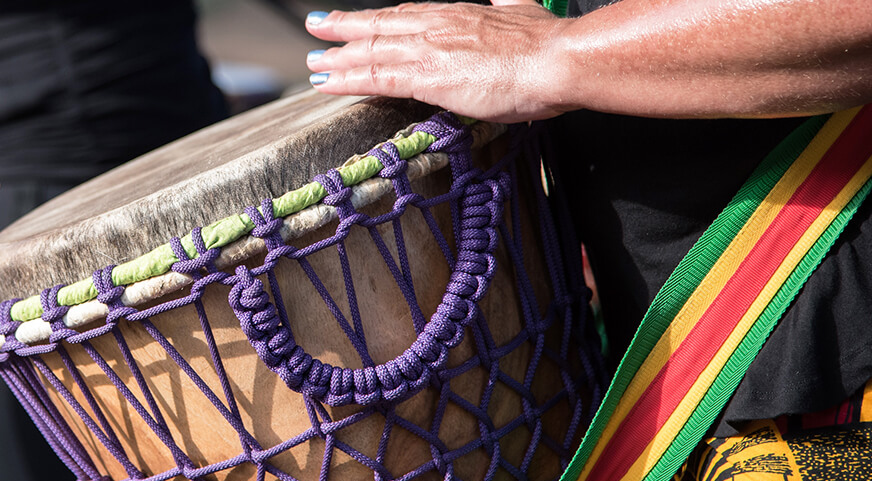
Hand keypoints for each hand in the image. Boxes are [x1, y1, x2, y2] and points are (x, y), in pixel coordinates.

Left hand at [304, 0, 575, 122]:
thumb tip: (508, 0)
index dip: (381, 19)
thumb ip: (510, 8)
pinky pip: (374, 77)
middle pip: (380, 26)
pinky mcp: (425, 76)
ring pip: (370, 50)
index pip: (409, 15)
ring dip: (338, 56)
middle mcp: (437, 27)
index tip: (360, 20)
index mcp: (460, 14)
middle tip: (316, 26)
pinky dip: (346, 79)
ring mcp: (428, 50)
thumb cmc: (550, 46)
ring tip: (313, 61)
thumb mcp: (526, 14)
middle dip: (345, 27)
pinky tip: (326, 82)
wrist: (558, 60)